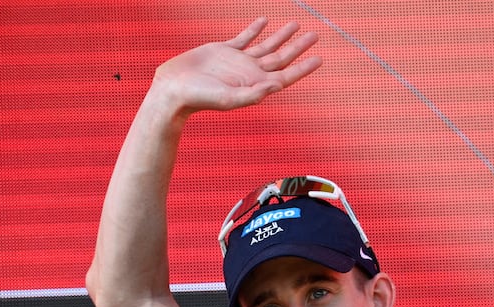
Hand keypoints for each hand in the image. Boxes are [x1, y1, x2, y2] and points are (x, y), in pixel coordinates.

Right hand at [151, 17, 321, 115]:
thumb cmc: (200, 98)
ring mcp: (238, 61)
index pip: (286, 75)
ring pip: (266, 45)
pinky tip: (265, 21)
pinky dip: (255, 28)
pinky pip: (244, 37)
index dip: (303, 68)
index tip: (319, 59)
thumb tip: (278, 84)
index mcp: (255, 85)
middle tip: (315, 36)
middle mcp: (250, 73)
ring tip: (296, 25)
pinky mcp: (224, 50)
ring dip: (282, 36)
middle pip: (281, 58)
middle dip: (299, 47)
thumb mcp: (229, 98)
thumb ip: (254, 93)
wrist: (174, 89)